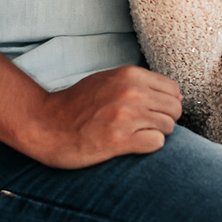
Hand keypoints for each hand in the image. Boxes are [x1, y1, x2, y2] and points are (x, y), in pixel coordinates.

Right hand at [21, 65, 182, 168]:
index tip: (152, 112)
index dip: (166, 103)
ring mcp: (126, 116)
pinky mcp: (119, 140)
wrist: (45, 124)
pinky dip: (148, 146)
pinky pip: (156, 143)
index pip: (173, 89)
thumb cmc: (76, 106)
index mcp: (129, 75)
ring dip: (155, 133)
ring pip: (168, 127)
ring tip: (134, 135)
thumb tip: (176, 96)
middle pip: (175, 109)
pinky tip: (130, 145)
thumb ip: (138, 84)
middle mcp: (131, 92)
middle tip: (144, 126)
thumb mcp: (107, 81)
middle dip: (164, 120)